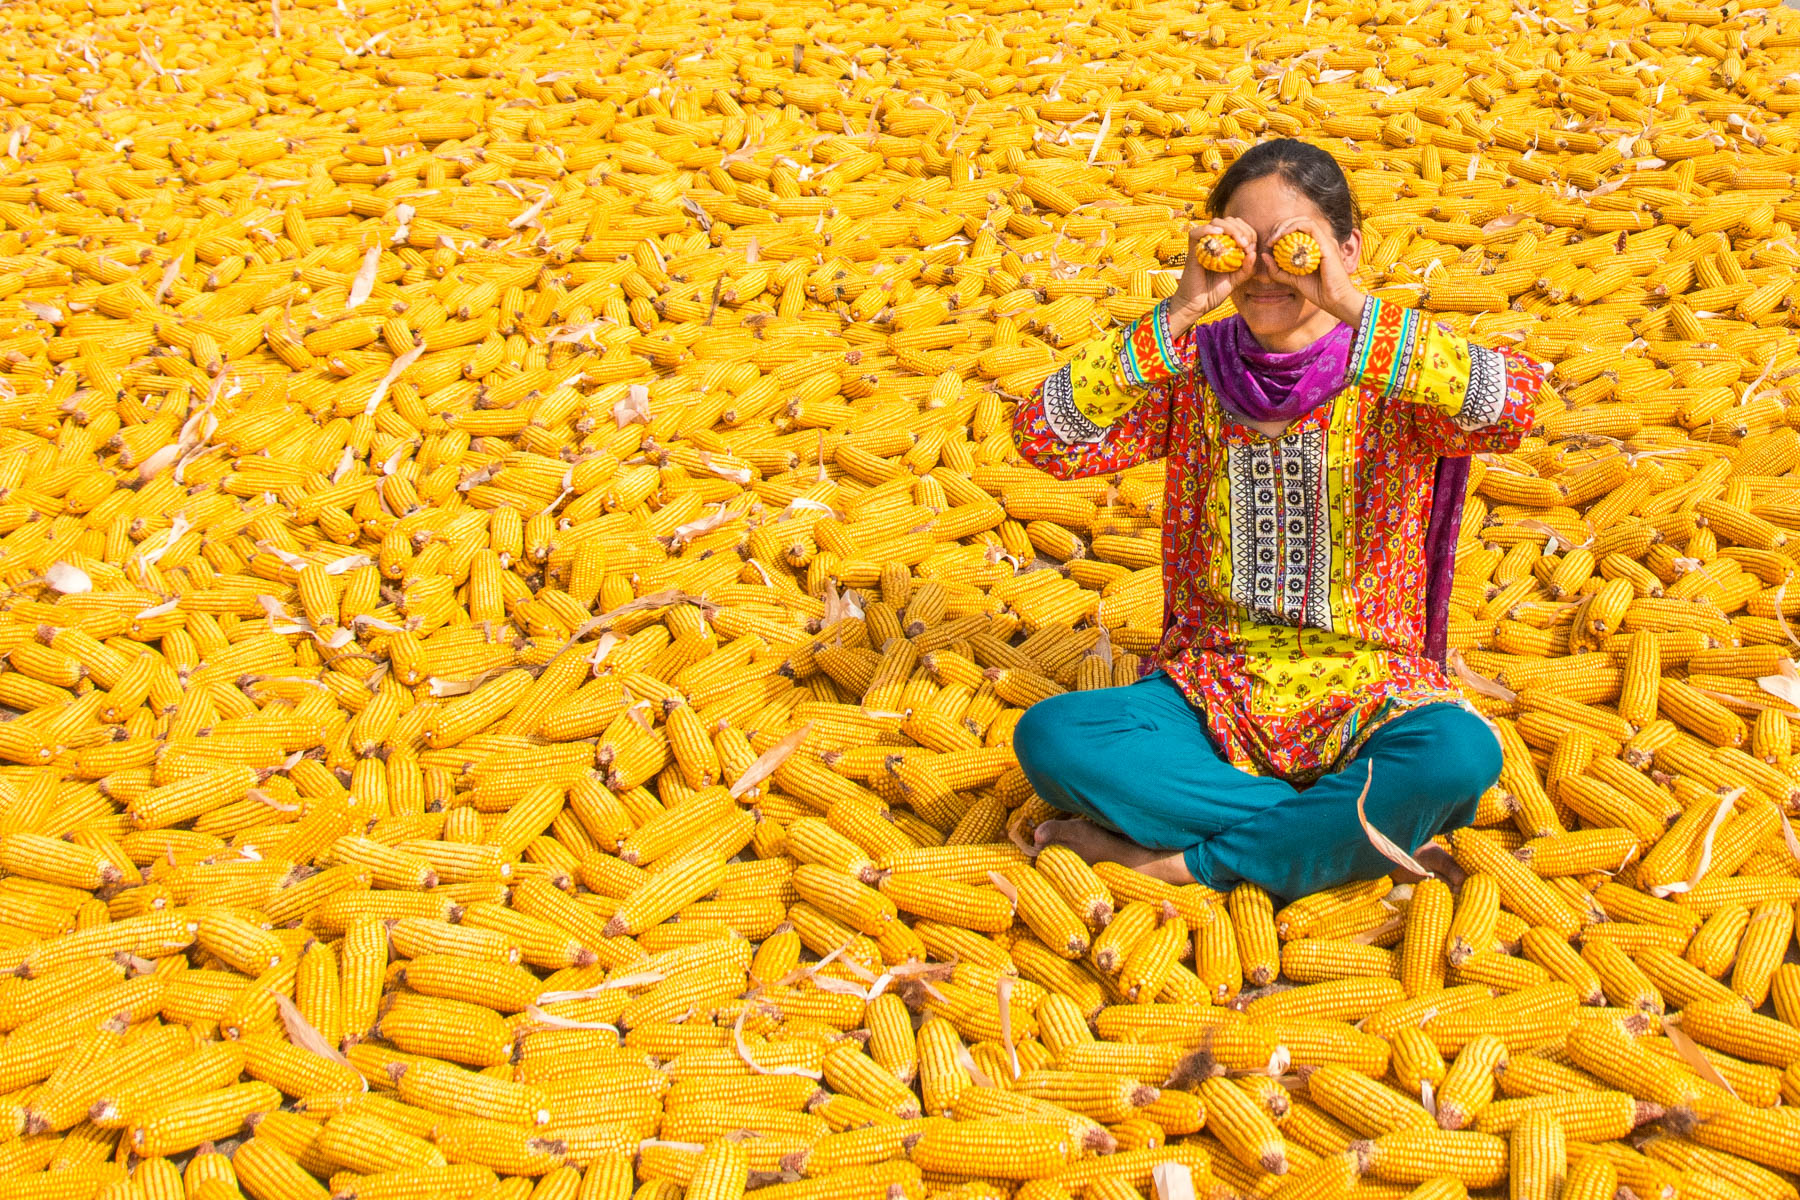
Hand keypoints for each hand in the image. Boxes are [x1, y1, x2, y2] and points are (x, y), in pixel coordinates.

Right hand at [1168, 218, 1256, 336]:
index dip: (1248, 232)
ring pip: (1216, 223)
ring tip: (1238, 241)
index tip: (1251, 248)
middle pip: (1229, 221)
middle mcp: (1214, 242)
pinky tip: (1218, 232)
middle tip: (1246, 244)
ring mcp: (1202, 245)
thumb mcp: (1237, 280)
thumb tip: (1253, 252)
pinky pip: (1196, 232)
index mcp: (1225, 247)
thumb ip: (1247, 268)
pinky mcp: (1192, 250)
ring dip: (1230, 228)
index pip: (1239, 228)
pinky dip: (1207, 229)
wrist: (1196, 305)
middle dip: (1242, 229)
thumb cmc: (1214, 292)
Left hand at [1265, 214, 1367, 327]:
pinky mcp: (1326, 244)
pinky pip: (1309, 227)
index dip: (1281, 231)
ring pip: (1304, 221)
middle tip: (1270, 240)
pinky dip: (1293, 229)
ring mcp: (1325, 240)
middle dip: (1281, 226)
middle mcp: (1321, 240)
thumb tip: (1264, 255)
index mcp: (1315, 246)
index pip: (1297, 229)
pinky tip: (1282, 239)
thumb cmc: (1318, 291)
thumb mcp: (1291, 279)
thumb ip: (1277, 270)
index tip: (1269, 244)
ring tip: (1274, 239)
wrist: (1335, 301)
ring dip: (1285, 227)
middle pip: (1299, 221)